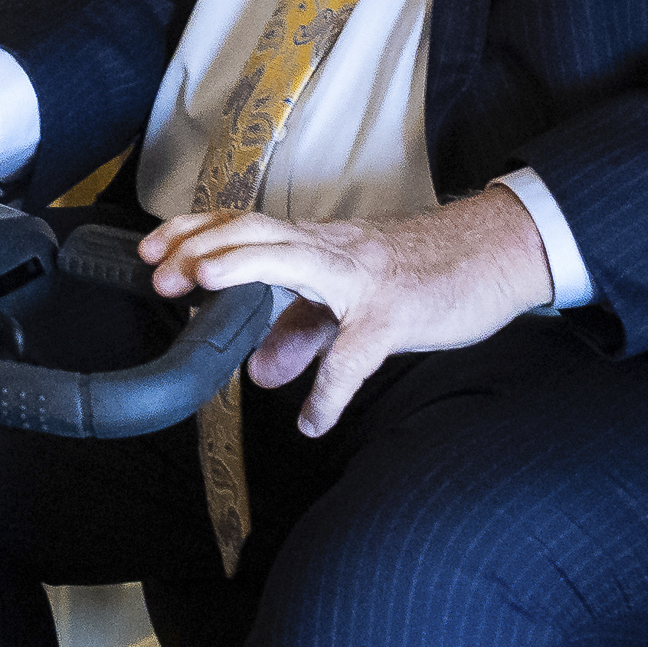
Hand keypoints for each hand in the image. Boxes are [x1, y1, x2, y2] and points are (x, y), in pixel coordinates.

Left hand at [138, 190, 553, 438]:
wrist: (496, 254)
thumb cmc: (424, 272)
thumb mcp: (350, 303)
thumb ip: (302, 335)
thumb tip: (258, 372)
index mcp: (318, 246)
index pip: (243, 226)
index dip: (193, 232)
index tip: (151, 250)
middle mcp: (333, 251)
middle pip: (256, 232)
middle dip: (202, 247)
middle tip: (160, 274)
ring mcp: (364, 280)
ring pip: (296, 260)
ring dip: (245, 266)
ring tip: (205, 283)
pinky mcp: (396, 314)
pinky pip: (356, 354)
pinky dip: (330, 390)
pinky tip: (311, 419)